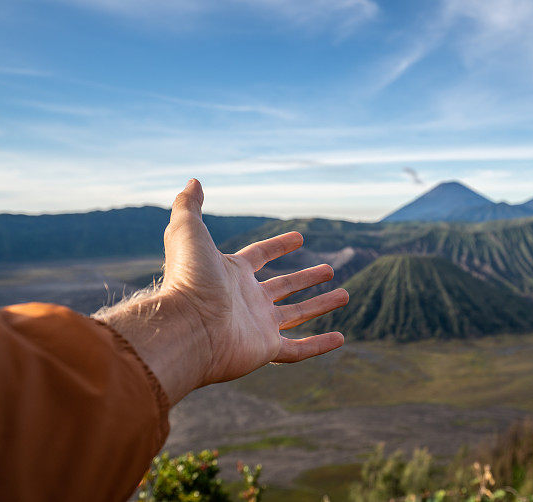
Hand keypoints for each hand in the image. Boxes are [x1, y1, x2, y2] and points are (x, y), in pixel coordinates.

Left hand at [98, 179, 346, 403]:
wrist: (186, 327)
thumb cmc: (187, 278)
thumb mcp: (187, 231)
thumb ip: (189, 205)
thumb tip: (193, 181)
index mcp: (231, 273)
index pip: (260, 256)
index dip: (279, 245)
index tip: (300, 238)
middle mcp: (246, 300)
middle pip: (283, 286)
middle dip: (306, 278)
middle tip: (330, 270)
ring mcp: (257, 326)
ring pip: (296, 315)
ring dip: (321, 305)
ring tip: (345, 295)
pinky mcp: (265, 350)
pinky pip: (299, 350)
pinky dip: (320, 345)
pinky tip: (341, 339)